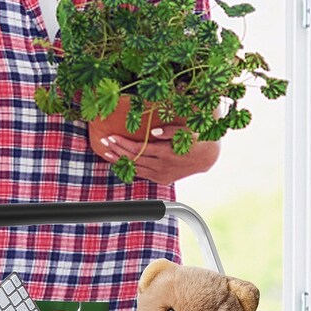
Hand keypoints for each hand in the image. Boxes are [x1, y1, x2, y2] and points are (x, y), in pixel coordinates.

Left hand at [100, 124, 219, 184]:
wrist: (206, 157)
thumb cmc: (196, 139)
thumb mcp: (186, 131)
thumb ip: (170, 131)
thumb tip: (154, 131)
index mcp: (166, 153)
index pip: (138, 149)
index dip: (123, 144)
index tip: (111, 137)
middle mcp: (161, 166)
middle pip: (133, 159)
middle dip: (117, 150)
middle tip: (103, 141)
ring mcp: (160, 174)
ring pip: (135, 168)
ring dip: (119, 161)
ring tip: (107, 152)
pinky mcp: (161, 179)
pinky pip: (141, 174)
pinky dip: (129, 168)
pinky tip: (120, 162)